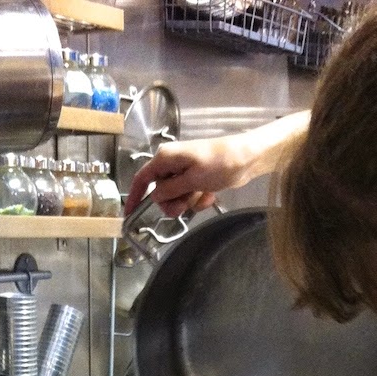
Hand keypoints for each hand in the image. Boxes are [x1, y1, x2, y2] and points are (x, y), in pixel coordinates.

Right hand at [124, 135, 255, 217]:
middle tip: (186, 203)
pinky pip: (190, 197)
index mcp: (166, 159)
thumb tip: (155, 197)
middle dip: (173, 203)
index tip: (130, 215)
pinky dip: (199, 199)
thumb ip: (170, 190)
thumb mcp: (192, 179)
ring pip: (176, 198)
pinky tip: (210, 193)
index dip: (134, 197)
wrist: (246, 158)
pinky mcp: (196, 180)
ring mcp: (184, 173)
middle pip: (160, 193)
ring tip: (203, 194)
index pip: (142, 179)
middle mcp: (172, 165)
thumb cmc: (220, 163)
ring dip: (189, 202)